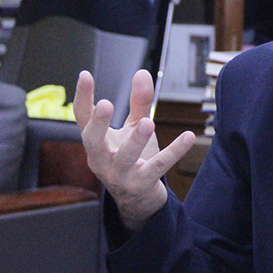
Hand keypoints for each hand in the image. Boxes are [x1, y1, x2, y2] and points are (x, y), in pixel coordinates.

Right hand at [73, 70, 195, 231]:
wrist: (138, 199)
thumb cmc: (132, 159)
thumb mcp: (132, 128)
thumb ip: (138, 103)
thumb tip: (142, 73)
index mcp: (96, 144)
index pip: (83, 118)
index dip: (83, 97)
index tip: (85, 75)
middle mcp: (103, 160)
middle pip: (93, 142)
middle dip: (98, 124)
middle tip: (105, 104)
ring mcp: (121, 175)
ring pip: (125, 158)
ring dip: (136, 140)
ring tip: (147, 122)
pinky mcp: (142, 184)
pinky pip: (159, 167)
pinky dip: (174, 152)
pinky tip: (189, 136)